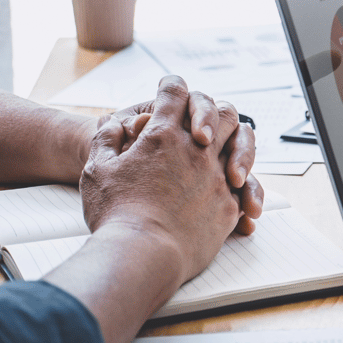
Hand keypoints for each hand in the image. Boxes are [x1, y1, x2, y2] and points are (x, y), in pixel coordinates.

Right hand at [81, 76, 243, 283]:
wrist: (142, 255)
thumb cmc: (115, 214)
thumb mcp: (98, 169)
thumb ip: (107, 139)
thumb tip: (114, 123)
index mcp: (163, 135)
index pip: (174, 92)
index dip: (171, 87)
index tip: (170, 89)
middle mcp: (197, 150)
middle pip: (220, 112)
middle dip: (214, 111)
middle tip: (203, 123)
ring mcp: (218, 177)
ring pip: (241, 144)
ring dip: (234, 144)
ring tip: (225, 156)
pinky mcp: (231, 205)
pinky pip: (245, 187)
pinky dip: (240, 184)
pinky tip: (233, 189)